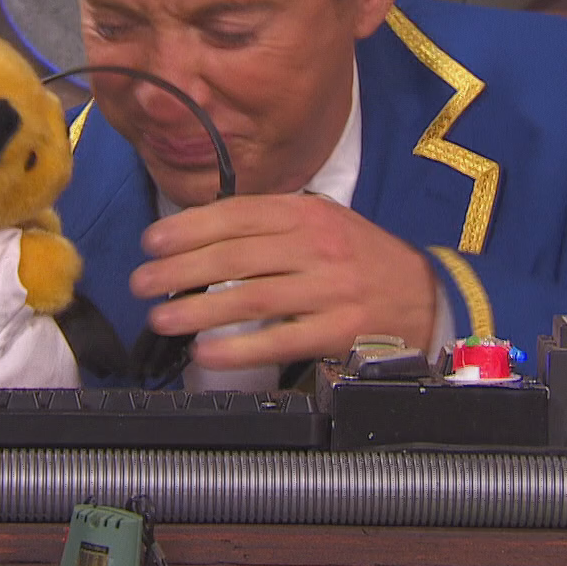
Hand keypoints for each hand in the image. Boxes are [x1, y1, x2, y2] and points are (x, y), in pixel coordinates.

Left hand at [129, 194, 438, 369]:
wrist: (425, 295)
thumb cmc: (361, 259)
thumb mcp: (324, 223)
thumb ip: (272, 224)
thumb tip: (204, 233)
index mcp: (308, 214)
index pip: (237, 214)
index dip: (189, 227)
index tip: (151, 241)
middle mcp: (317, 247)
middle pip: (235, 255)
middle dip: (180, 268)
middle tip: (141, 282)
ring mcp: (329, 290)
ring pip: (251, 296)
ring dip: (198, 309)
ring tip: (161, 317)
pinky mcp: (338, 331)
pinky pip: (280, 339)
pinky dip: (239, 347)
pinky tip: (206, 351)